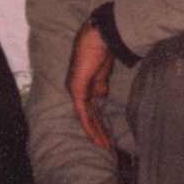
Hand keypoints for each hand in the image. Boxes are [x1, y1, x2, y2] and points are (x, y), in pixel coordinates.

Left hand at [65, 22, 114, 149]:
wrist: (101, 37)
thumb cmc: (103, 49)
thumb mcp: (103, 71)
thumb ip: (101, 84)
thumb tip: (102, 96)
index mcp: (84, 85)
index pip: (92, 109)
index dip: (100, 123)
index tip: (107, 135)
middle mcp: (77, 89)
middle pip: (90, 115)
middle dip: (100, 132)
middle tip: (108, 147)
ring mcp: (75, 90)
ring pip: (87, 117)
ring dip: (97, 133)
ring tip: (106, 147)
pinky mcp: (77, 90)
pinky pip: (83, 112)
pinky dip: (89, 126)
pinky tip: (96, 138)